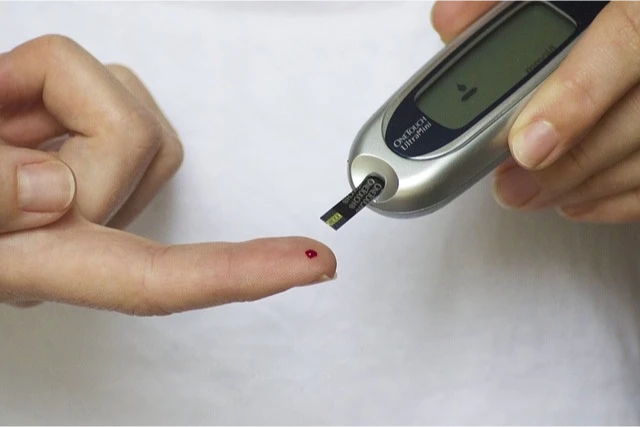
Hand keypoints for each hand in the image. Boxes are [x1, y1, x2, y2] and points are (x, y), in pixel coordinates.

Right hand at [0, 35, 335, 313]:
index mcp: (40, 264)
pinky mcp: (77, 145)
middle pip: (142, 147)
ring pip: (133, 112)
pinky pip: (100, 84)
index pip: (159, 278)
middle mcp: (75, 231)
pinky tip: (6, 106)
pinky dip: (49, 78)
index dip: (237, 276)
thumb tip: (55, 184)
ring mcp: (81, 188)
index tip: (313, 265)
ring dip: (57, 93)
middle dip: (67, 109)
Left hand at [431, 0, 639, 222]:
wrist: (636, 7)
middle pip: (639, 118)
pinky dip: (621, 198)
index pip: (629, 38)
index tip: (526, 144)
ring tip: (529, 197)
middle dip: (568, 164)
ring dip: (587, 185)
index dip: (577, 97)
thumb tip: (449, 21)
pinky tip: (576, 202)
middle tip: (510, 188)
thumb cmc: (610, 0)